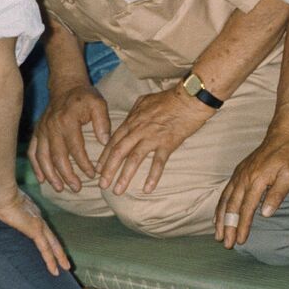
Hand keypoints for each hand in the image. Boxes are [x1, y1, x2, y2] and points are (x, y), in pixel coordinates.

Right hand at [0, 188, 70, 275]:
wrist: (3, 196)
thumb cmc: (0, 199)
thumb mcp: (7, 206)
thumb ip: (10, 210)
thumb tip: (0, 209)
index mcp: (33, 214)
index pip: (45, 230)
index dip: (50, 240)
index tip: (54, 248)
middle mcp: (38, 219)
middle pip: (52, 239)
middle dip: (59, 251)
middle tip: (66, 263)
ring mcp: (38, 225)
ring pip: (53, 245)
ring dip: (59, 257)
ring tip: (66, 267)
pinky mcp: (35, 231)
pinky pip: (46, 249)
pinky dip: (51, 260)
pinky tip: (54, 269)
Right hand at [29, 83, 110, 192]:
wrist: (66, 86)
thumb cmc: (85, 97)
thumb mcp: (98, 104)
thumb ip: (103, 122)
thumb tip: (105, 142)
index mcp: (67, 121)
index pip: (75, 148)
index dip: (84, 164)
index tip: (92, 175)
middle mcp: (52, 127)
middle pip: (57, 157)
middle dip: (67, 175)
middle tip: (77, 188)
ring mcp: (42, 130)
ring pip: (43, 157)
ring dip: (51, 175)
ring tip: (60, 188)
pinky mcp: (37, 132)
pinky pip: (33, 151)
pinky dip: (36, 166)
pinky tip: (42, 179)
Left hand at [97, 86, 212, 194]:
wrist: (189, 98)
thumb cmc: (170, 98)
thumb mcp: (146, 100)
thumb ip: (135, 110)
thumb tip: (130, 117)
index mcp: (133, 120)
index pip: (113, 140)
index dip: (105, 156)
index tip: (99, 169)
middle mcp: (139, 130)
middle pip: (118, 152)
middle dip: (108, 170)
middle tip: (102, 185)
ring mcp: (152, 137)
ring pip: (133, 159)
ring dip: (124, 176)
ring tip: (118, 190)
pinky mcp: (167, 143)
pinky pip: (157, 163)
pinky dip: (152, 177)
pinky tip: (147, 189)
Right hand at [214, 129, 288, 247]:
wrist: (281, 134)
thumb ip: (278, 194)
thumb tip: (265, 214)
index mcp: (257, 180)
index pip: (247, 208)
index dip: (243, 226)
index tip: (239, 241)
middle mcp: (244, 178)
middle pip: (232, 207)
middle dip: (228, 227)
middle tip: (226, 244)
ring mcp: (239, 174)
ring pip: (225, 199)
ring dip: (220, 218)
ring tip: (218, 235)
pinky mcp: (238, 172)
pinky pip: (225, 191)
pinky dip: (220, 205)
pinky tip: (217, 216)